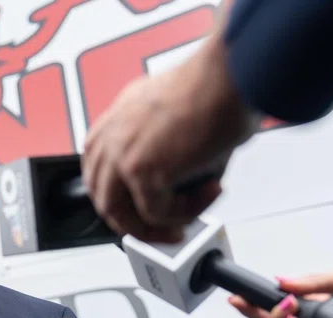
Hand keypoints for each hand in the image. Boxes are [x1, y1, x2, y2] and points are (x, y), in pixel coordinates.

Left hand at [82, 34, 255, 242]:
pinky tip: (211, 192)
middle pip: (102, 195)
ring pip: (120, 213)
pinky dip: (186, 213)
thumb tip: (186, 183)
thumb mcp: (180, 116)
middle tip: (162, 229)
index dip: (119, 195)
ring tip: (180, 228)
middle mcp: (114, 133)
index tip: (139, 209)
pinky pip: (156, 214)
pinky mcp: (140, 171)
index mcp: (120, 116)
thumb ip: (168, 148)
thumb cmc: (221, 85)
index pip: (99, 167)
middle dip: (131, 222)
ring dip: (151, 229)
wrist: (232, 74)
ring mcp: (122, 153)